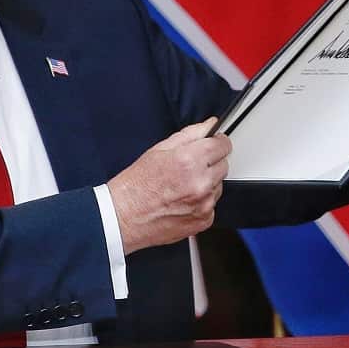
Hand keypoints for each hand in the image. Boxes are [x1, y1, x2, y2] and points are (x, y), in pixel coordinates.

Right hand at [107, 118, 230, 255]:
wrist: (124, 216)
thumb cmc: (135, 186)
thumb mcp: (158, 150)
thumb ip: (189, 135)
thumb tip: (208, 127)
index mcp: (189, 161)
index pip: (222, 145)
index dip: (217, 142)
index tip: (214, 142)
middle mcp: (200, 183)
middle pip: (224, 164)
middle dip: (210, 162)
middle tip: (189, 167)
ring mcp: (204, 204)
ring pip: (219, 185)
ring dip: (207, 183)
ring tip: (182, 186)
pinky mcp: (204, 220)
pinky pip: (212, 204)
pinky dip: (202, 201)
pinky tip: (182, 200)